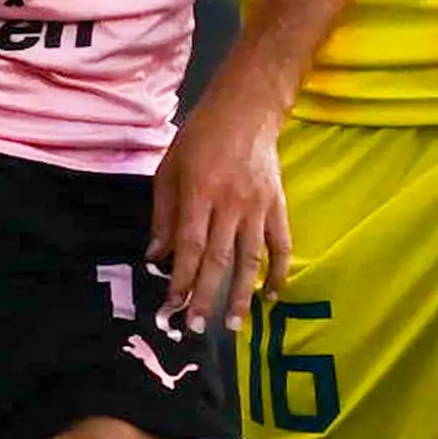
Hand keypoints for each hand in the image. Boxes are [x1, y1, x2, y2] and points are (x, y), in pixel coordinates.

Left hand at [149, 84, 289, 336]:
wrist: (246, 110)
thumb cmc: (200, 138)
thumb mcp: (170, 170)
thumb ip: (164, 216)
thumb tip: (156, 257)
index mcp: (200, 193)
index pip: (189, 246)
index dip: (180, 279)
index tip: (172, 306)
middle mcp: (230, 204)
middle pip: (218, 259)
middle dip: (206, 296)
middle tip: (197, 328)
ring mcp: (258, 206)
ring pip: (250, 258)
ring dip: (241, 295)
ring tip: (233, 325)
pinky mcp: (278, 205)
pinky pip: (281, 245)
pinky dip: (279, 272)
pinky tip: (271, 296)